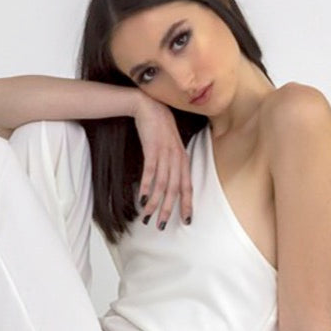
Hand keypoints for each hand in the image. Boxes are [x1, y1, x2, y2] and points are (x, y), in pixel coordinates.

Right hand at [132, 93, 193, 229]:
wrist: (148, 105)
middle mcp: (177, 158)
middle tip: (161, 225)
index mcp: (182, 158)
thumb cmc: (158, 127)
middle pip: (175, 189)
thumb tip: (168, 182)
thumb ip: (171, 163)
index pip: (187, 186)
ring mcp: (165, 153)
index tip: (186, 221)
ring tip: (147, 216)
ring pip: (162, 184)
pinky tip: (142, 199)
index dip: (187, 204)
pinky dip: (147, 186)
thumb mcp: (169, 146)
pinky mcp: (152, 148)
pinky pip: (150, 171)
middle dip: (168, 209)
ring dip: (155, 203)